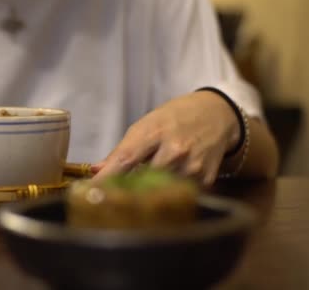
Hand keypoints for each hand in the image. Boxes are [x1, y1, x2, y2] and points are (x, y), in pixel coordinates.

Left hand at [92, 91, 240, 184]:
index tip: (92, 191)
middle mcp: (175, 149)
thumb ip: (122, 151)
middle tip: (117, 193)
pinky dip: (169, 192)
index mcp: (154, 131)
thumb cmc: (173, 119)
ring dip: (150, 190)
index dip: (107, 177)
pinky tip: (169, 182)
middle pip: (143, 180)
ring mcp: (192, 165)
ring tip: (149, 182)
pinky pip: (179, 195)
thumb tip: (96, 170)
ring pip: (160, 190)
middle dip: (128, 187)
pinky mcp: (206, 179)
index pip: (126, 158)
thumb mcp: (145, 126)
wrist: (216, 115)